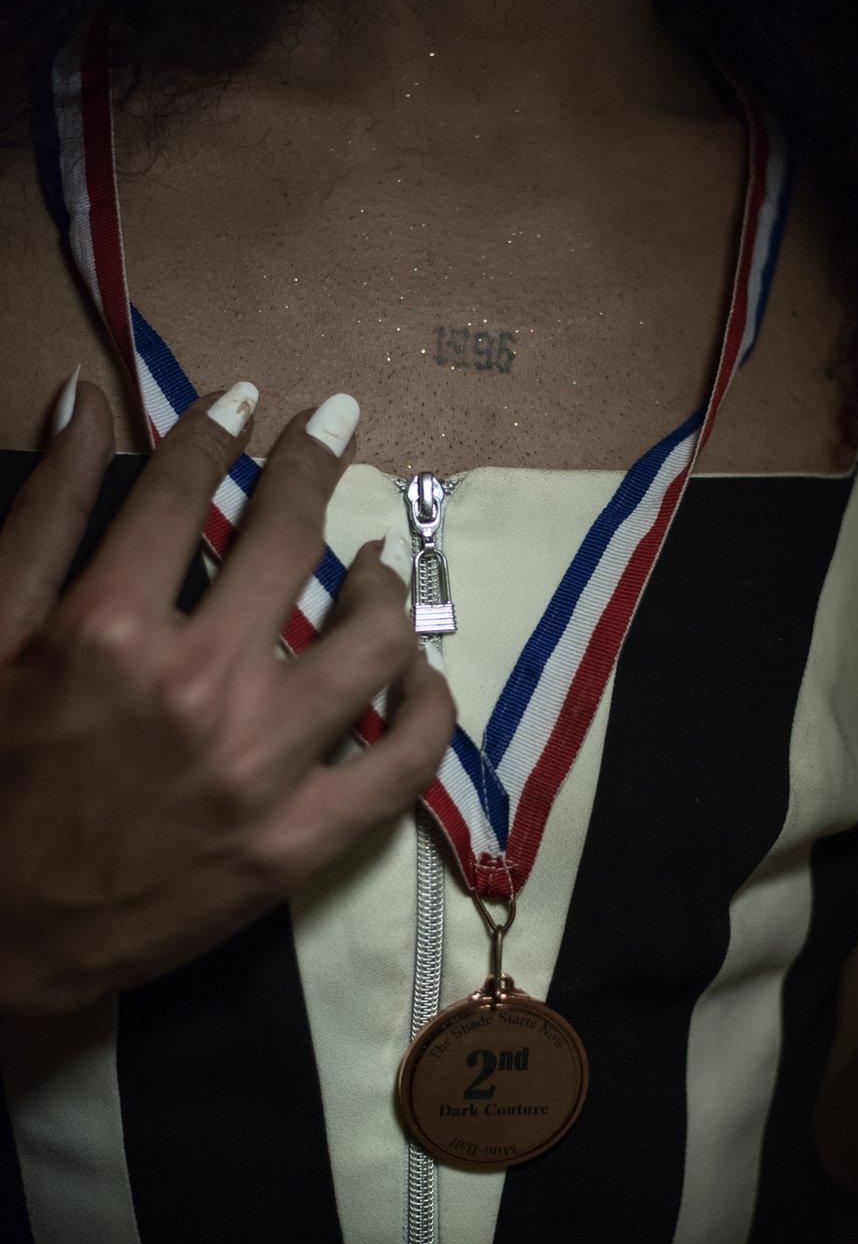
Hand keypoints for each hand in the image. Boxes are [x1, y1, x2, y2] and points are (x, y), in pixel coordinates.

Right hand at [0, 377, 454, 1032]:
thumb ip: (44, 518)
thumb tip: (87, 404)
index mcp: (108, 631)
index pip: (187, 491)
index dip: (219, 428)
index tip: (246, 401)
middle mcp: (199, 686)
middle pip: (291, 538)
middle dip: (317, 459)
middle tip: (335, 422)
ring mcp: (263, 768)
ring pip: (374, 638)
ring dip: (382, 582)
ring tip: (371, 567)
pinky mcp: (301, 842)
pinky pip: (406, 761)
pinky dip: (428, 707)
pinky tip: (418, 676)